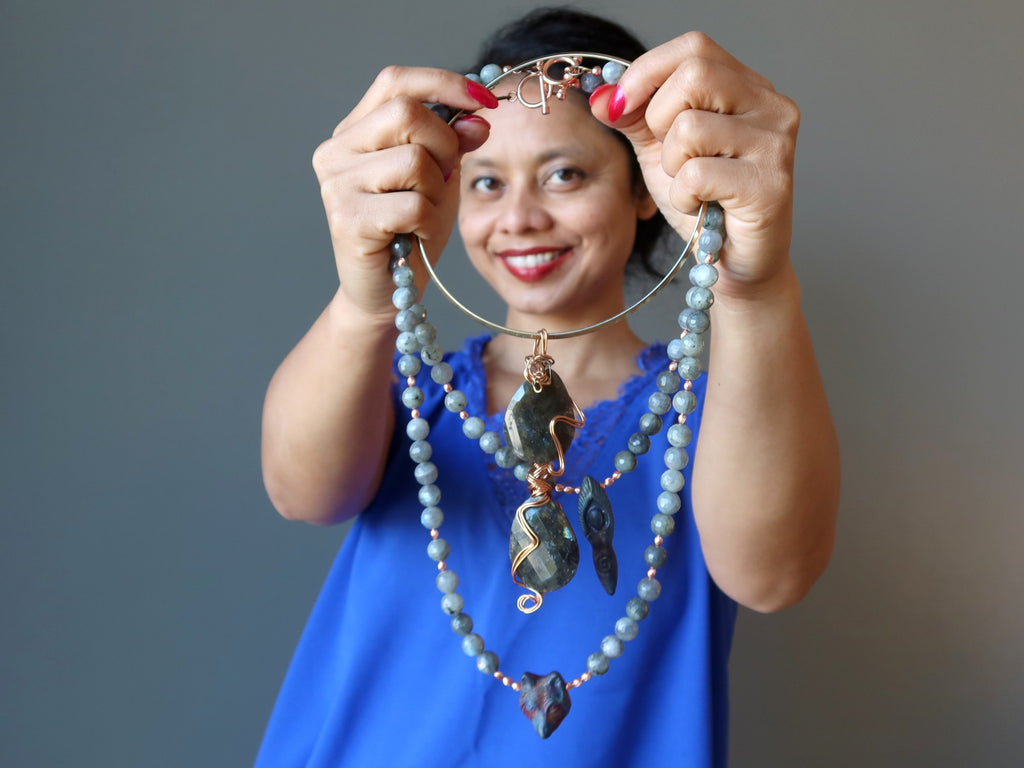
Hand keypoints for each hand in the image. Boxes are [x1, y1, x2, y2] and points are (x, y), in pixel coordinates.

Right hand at [312, 67, 492, 320]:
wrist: (385, 295)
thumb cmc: (410, 234)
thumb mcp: (439, 179)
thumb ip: (454, 144)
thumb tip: (479, 116)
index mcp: (354, 131)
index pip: (395, 81)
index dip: (444, 83)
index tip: (483, 101)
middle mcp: (337, 151)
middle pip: (407, 114)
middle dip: (444, 145)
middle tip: (443, 180)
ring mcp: (337, 185)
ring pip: (413, 161)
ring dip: (436, 192)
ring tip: (423, 216)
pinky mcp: (348, 220)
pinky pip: (412, 205)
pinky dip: (429, 222)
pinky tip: (416, 237)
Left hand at [591, 33, 799, 297]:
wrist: (733, 263)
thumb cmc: (703, 204)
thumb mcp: (660, 152)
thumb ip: (634, 117)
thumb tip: (602, 95)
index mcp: (748, 89)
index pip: (695, 48)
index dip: (647, 71)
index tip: (619, 104)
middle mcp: (771, 106)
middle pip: (695, 75)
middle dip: (659, 119)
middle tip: (669, 157)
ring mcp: (775, 144)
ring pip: (690, 128)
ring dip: (671, 166)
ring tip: (691, 188)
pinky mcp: (769, 184)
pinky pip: (697, 174)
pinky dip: (682, 197)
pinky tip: (699, 208)